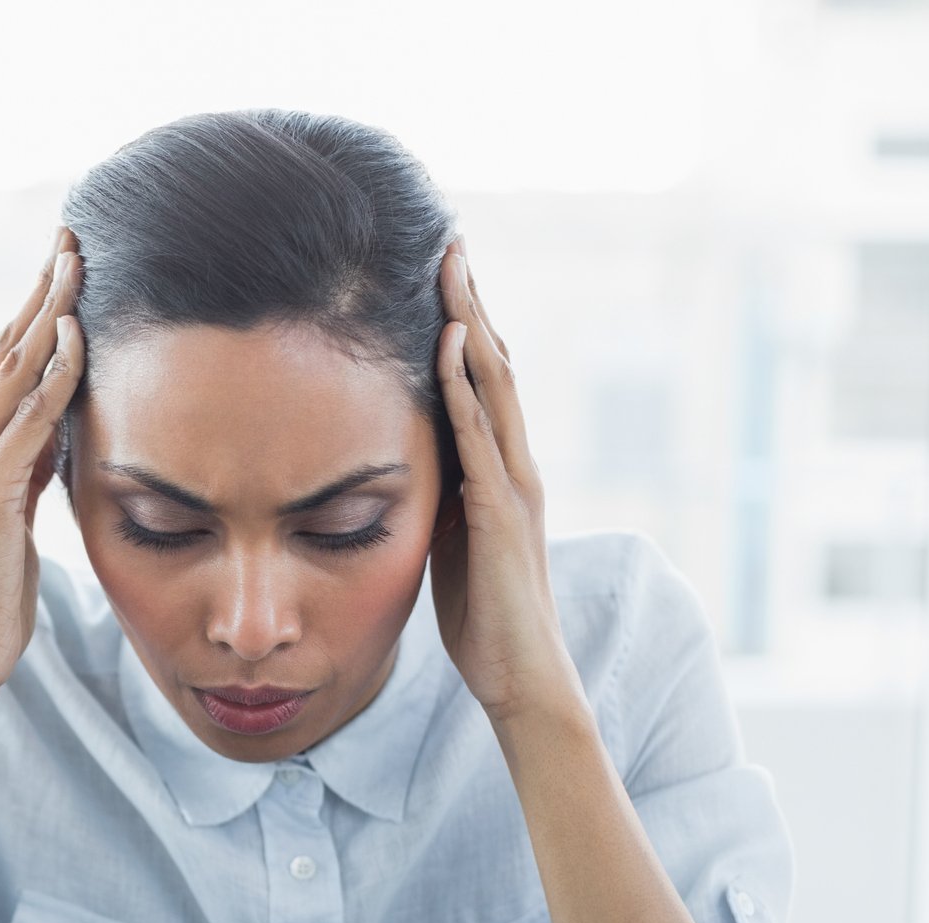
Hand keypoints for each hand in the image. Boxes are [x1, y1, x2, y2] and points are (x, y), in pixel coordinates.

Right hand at [0, 225, 84, 701]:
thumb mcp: (19, 524)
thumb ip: (30, 475)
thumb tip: (57, 437)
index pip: (7, 366)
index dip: (36, 313)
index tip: (65, 266)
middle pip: (6, 348)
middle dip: (40, 290)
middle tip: (69, 234)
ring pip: (12, 370)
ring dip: (47, 311)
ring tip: (76, 259)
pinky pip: (28, 418)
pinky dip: (54, 373)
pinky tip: (78, 336)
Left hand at [427, 237, 584, 728]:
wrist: (518, 674)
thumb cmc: (482, 614)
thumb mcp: (451, 536)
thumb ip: (442, 494)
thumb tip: (410, 462)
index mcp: (501, 470)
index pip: (483, 381)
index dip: (466, 326)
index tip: (443, 274)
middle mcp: (516, 464)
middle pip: (495, 364)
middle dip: (473, 302)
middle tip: (452, 242)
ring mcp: (514, 483)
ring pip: (495, 384)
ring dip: (473, 322)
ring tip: (453, 265)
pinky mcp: (500, 510)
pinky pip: (481, 435)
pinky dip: (465, 385)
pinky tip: (449, 343)